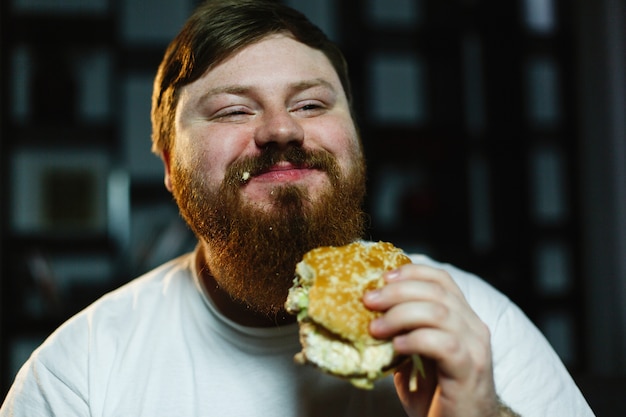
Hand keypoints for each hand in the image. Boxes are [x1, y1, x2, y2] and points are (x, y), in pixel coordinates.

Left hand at [363, 264, 500, 416]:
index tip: (382, 277)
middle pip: (436, 291)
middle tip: (369, 301)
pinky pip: (443, 344)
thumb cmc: (437, 398)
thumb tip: (370, 314)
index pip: (441, 279)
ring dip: (401, 314)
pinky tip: (397, 347)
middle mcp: (473, 327)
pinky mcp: (470, 370)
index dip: (411, 272)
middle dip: (397, 291)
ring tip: (376, 328)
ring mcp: (475, 348)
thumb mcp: (417, 358)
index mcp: (462, 319)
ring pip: (439, 312)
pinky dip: (416, 339)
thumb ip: (404, 333)